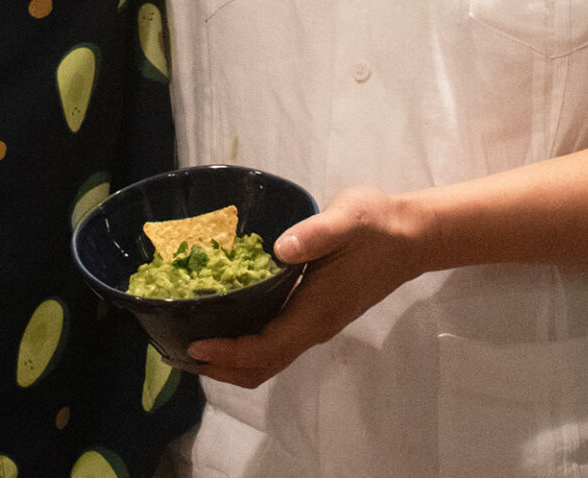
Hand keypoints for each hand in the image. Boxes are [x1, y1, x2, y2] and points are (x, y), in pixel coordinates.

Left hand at [184, 187, 434, 389]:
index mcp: (316, 311)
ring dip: (230, 360)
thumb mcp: (348, 219)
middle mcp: (314, 327)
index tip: (195, 346)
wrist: (412, 236)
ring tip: (190, 344)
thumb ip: (316, 234)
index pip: (267, 347)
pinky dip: (245, 345)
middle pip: (262, 365)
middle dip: (220, 367)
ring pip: (268, 359)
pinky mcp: (315, 315)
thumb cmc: (377, 224)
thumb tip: (281, 248)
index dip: (229, 353)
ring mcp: (315, 324)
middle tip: (175, 352)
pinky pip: (275, 343)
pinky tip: (224, 322)